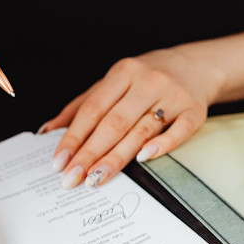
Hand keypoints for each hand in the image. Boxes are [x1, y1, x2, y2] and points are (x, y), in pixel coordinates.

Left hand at [42, 47, 224, 188]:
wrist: (196, 65)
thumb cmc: (143, 79)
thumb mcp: (110, 84)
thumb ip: (78, 107)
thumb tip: (47, 131)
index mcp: (122, 73)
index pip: (92, 110)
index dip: (73, 137)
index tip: (59, 162)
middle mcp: (148, 81)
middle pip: (113, 123)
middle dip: (89, 154)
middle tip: (72, 178)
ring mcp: (173, 95)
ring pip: (140, 131)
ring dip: (116, 158)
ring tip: (95, 178)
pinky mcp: (195, 110)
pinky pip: (179, 131)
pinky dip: (161, 146)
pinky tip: (142, 159)